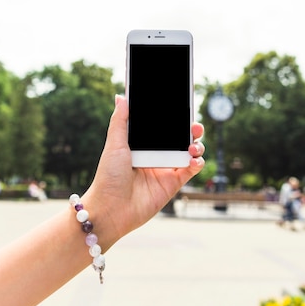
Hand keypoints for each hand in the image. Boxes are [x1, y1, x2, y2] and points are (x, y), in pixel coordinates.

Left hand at [83, 95, 204, 248]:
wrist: (111, 208)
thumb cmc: (108, 177)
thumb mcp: (114, 144)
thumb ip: (120, 121)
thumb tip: (120, 97)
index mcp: (141, 145)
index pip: (162, 128)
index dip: (173, 119)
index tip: (182, 108)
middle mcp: (155, 155)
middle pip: (179, 138)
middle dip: (190, 130)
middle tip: (194, 125)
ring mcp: (165, 169)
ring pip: (188, 152)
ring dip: (196, 145)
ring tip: (193, 145)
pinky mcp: (172, 184)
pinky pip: (190, 170)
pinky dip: (197, 163)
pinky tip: (194, 159)